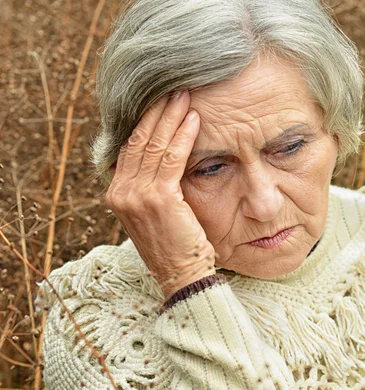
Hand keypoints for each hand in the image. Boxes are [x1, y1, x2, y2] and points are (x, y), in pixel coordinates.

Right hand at [105, 90, 215, 299]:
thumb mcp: (157, 213)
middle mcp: (121, 192)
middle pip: (139, 141)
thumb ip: (153, 186)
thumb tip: (164, 158)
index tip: (161, 101)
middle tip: (174, 88)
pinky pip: (171, 158)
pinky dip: (183, 136)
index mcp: (119, 194)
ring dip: (171, 117)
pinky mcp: (158, 198)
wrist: (182, 275)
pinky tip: (194, 119)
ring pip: (153, 145)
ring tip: (185, 95)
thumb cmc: (176, 244)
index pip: (130, 148)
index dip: (146, 121)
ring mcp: (136, 195)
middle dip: (158, 112)